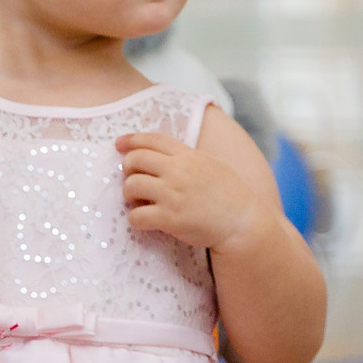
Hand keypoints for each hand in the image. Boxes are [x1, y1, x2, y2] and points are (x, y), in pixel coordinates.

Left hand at [117, 130, 259, 250]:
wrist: (243, 222)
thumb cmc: (230, 194)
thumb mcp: (212, 164)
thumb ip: (188, 157)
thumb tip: (162, 154)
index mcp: (189, 156)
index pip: (153, 140)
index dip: (132, 140)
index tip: (119, 144)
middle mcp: (179, 171)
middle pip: (135, 159)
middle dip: (127, 168)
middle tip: (132, 179)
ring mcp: (173, 195)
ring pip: (131, 186)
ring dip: (129, 194)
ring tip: (138, 201)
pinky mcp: (170, 219)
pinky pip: (136, 216)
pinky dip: (135, 219)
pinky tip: (144, 220)